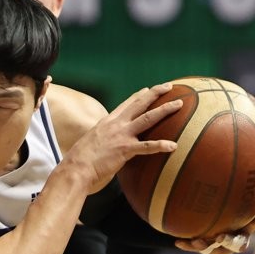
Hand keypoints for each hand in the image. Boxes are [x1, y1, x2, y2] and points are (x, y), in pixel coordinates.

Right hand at [67, 82, 181, 191]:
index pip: (127, 104)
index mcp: (108, 121)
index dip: (139, 95)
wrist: (76, 168)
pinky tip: (173, 146)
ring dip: (164, 110)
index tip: (149, 89)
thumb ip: (103, 137)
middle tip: (169, 86)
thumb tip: (107, 141)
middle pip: (140, 104)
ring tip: (178, 104)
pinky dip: (161, 145)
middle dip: (156, 93)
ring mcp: (121, 135)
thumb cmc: (81, 159)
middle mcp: (116, 124)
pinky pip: (147, 147)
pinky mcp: (125, 149)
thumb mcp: (92, 140)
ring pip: (148, 118)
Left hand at [174, 208, 254, 253]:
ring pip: (207, 249)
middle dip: (213, 246)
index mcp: (239, 239)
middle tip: (207, 240)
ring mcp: (213, 245)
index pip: (239, 243)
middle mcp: (226, 245)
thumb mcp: (251, 215)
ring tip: (194, 242)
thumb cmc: (242, 214)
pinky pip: (194, 245)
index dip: (233, 242)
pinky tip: (178, 241)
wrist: (225, 215)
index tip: (222, 236)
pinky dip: (187, 244)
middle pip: (221, 249)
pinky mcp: (201, 242)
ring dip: (200, 247)